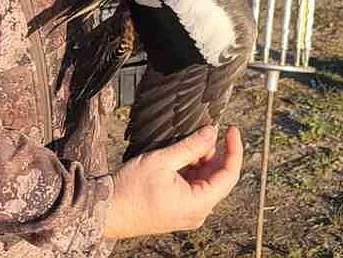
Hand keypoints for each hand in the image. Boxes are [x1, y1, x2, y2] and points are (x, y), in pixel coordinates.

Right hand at [103, 124, 242, 239]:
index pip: (229, 175)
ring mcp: (188, 213)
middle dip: (211, 153)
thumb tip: (212, 132)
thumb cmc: (131, 189)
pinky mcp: (179, 210)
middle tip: (196, 135)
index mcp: (198, 204)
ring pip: (205, 180)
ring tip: (181, 147)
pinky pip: (194, 187)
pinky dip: (190, 170)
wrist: (108, 210)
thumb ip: (191, 146)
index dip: (234, 149)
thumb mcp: (162, 160)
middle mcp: (198, 213)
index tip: (231, 129)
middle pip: (217, 177)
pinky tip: (177, 159)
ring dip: (199, 161)